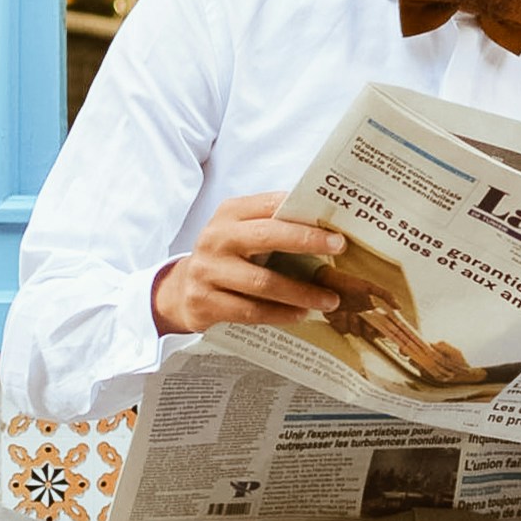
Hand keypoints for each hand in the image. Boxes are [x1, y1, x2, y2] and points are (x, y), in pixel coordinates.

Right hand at [151, 193, 348, 336]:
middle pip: (267, 236)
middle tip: (339, 249)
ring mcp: (208, 271)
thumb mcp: (243, 232)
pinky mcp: (205, 302)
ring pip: (263, 282)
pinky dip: (281, 314)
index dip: (305, 216)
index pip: (271, 205)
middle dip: (307, 241)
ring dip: (301, 292)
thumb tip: (329, 229)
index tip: (336, 228)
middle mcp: (216, 238)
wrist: (181, 291)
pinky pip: (251, 311)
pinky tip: (301, 314)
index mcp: (230, 213)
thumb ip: (276, 225)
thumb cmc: (227, 257)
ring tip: (330, 300)